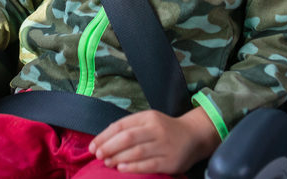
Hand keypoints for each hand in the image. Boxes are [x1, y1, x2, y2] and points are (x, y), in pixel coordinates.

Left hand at [89, 107, 220, 174]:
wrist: (194, 136)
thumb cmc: (165, 130)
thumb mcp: (149, 121)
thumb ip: (130, 128)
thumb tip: (104, 140)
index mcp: (148, 117)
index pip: (121, 125)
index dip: (104, 136)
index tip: (93, 146)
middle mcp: (156, 129)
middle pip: (127, 137)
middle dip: (109, 147)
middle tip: (98, 155)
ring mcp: (164, 145)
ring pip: (137, 151)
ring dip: (118, 158)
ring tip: (107, 162)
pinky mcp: (171, 161)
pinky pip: (149, 164)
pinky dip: (133, 167)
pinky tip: (122, 169)